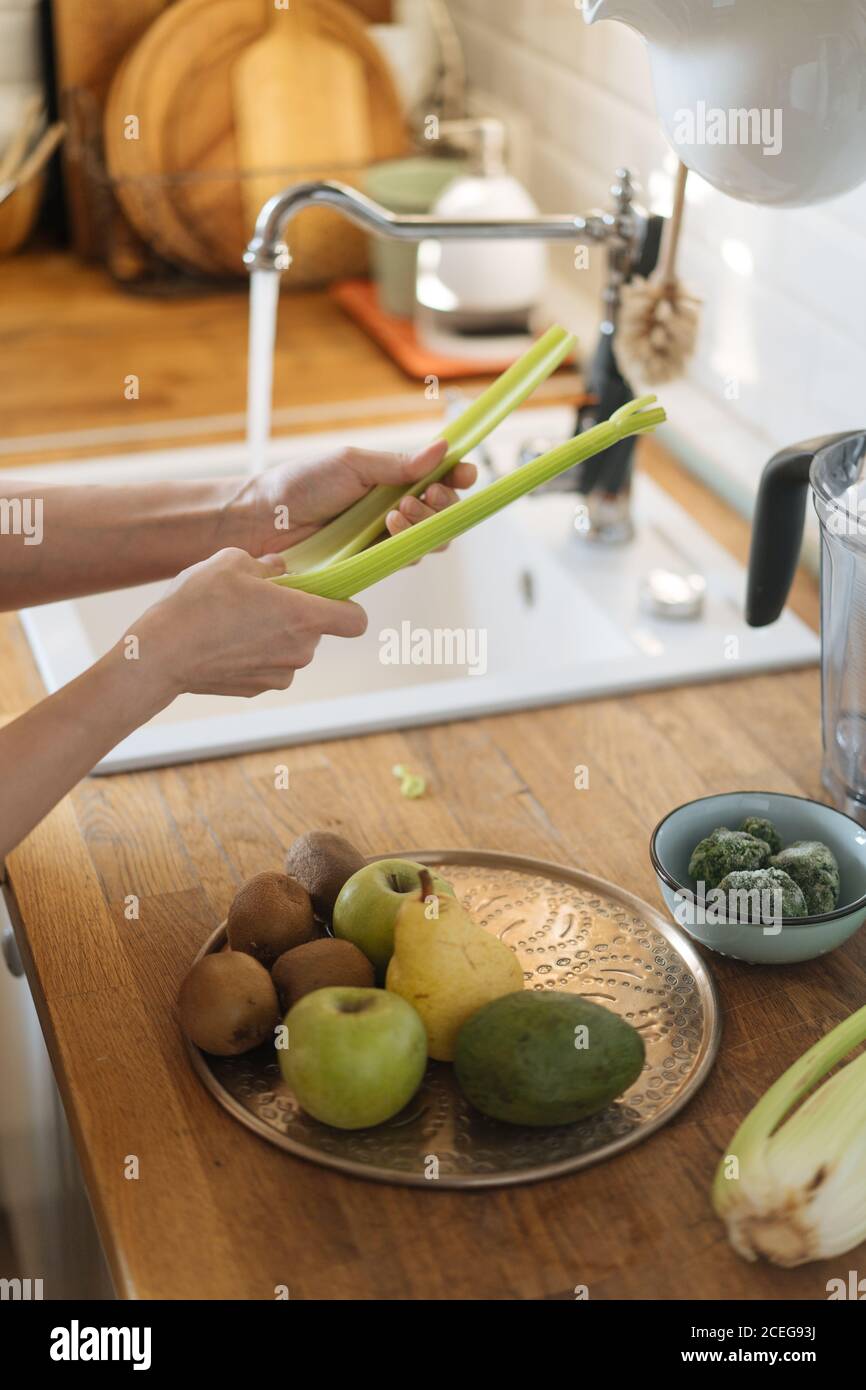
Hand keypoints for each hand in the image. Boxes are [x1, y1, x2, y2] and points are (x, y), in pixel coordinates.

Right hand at [131, 547, 366, 699]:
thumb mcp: (231, 561)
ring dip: (274, 634)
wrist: (161, 654)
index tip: (325, 597)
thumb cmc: (198, 603)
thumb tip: (280, 570)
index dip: (347, 607)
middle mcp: (301, 651)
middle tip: (259, 600)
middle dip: (296, 614)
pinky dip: (256, 654)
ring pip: (292, 648)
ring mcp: (280, 674)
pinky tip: (225, 642)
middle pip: (316, 630)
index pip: (356, 620)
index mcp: (304, 616)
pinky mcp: (258, 689)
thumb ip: (267, 564)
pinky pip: (270, 666)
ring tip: (235, 621)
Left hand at [229, 439, 477, 556]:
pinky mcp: (375, 564)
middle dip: (443, 503)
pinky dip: (408, 545)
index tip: (463, 472)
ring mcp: (386, 538)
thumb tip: (441, 449)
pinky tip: (390, 529)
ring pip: (432, 539)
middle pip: (444, 513)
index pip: (439, 478)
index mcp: (392, 478)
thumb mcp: (351, 464)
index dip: (458, 476)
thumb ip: (397, 464)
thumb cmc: (301, 484)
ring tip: (397, 513)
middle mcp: (395, 508)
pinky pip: (407, 559)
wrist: (265, 520)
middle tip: (422, 495)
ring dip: (425, 523)